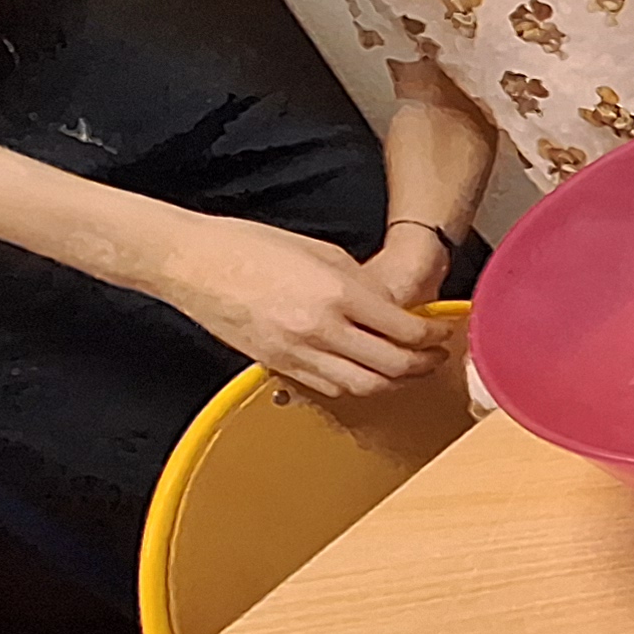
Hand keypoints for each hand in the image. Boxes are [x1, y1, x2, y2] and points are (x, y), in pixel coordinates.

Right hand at [147, 214, 447, 399]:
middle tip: (435, 357)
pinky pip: (330, 388)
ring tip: (407, 371)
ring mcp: (298, 353)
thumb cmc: (248, 246)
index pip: (404, 330)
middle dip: (424, 365)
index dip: (432, 336)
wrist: (191, 261)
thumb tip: (390, 306)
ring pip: (364, 387)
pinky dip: (356, 386)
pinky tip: (365, 375)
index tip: (441, 333)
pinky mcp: (278, 366)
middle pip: (392, 366)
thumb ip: (361, 283)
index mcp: (337, 294)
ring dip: (394, 383)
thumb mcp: (321, 251)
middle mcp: (320, 329)